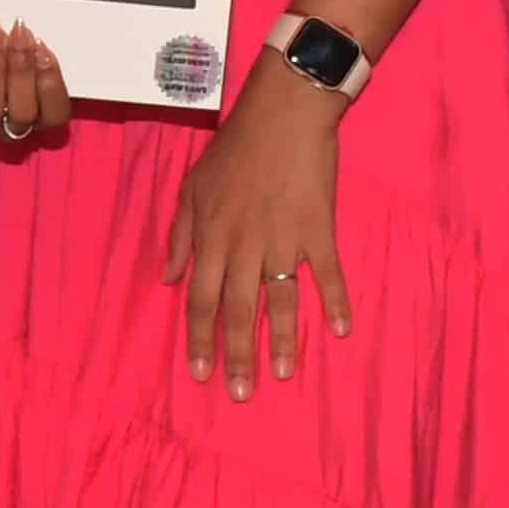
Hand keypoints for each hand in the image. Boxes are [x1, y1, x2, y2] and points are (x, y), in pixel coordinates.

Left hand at [0, 21, 68, 152]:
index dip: (52, 85)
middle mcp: (11, 126)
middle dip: (23, 70)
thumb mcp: (16, 50)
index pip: (55, 114)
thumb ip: (31, 49)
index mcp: (36, 112)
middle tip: (20, 35)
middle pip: (24, 113)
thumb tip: (35, 34)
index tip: (43, 52)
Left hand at [168, 74, 351, 397]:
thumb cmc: (234, 148)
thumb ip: (180, 235)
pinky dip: (336, 300)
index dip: (200, 338)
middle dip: (238, 354)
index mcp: (212, 237)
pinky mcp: (318, 227)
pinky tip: (341, 330)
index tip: (200, 374)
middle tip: (240, 394)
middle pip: (239, 309)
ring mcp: (284, 238)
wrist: (283, 113)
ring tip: (284, 375)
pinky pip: (328, 272)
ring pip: (281, 299)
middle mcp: (245, 245)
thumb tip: (167, 278)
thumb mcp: (192, 187)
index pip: (202, 299)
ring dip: (283, 340)